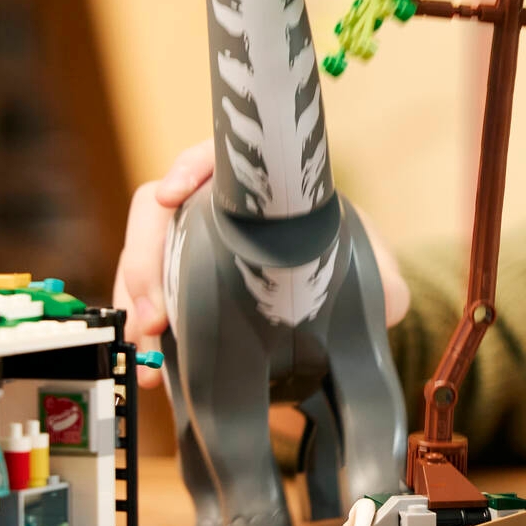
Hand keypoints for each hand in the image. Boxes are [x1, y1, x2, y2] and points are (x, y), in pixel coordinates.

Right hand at [112, 139, 410, 381]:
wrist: (328, 291)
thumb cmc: (339, 259)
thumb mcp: (368, 265)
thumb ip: (384, 280)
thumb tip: (390, 301)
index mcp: (253, 186)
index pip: (212, 157)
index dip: (188, 167)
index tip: (174, 193)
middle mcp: (208, 206)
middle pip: (156, 210)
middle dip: (146, 257)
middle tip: (156, 313)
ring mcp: (184, 242)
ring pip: (140, 255)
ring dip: (136, 300)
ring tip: (150, 347)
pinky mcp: (173, 282)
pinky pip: (143, 295)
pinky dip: (141, 328)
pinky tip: (157, 368)